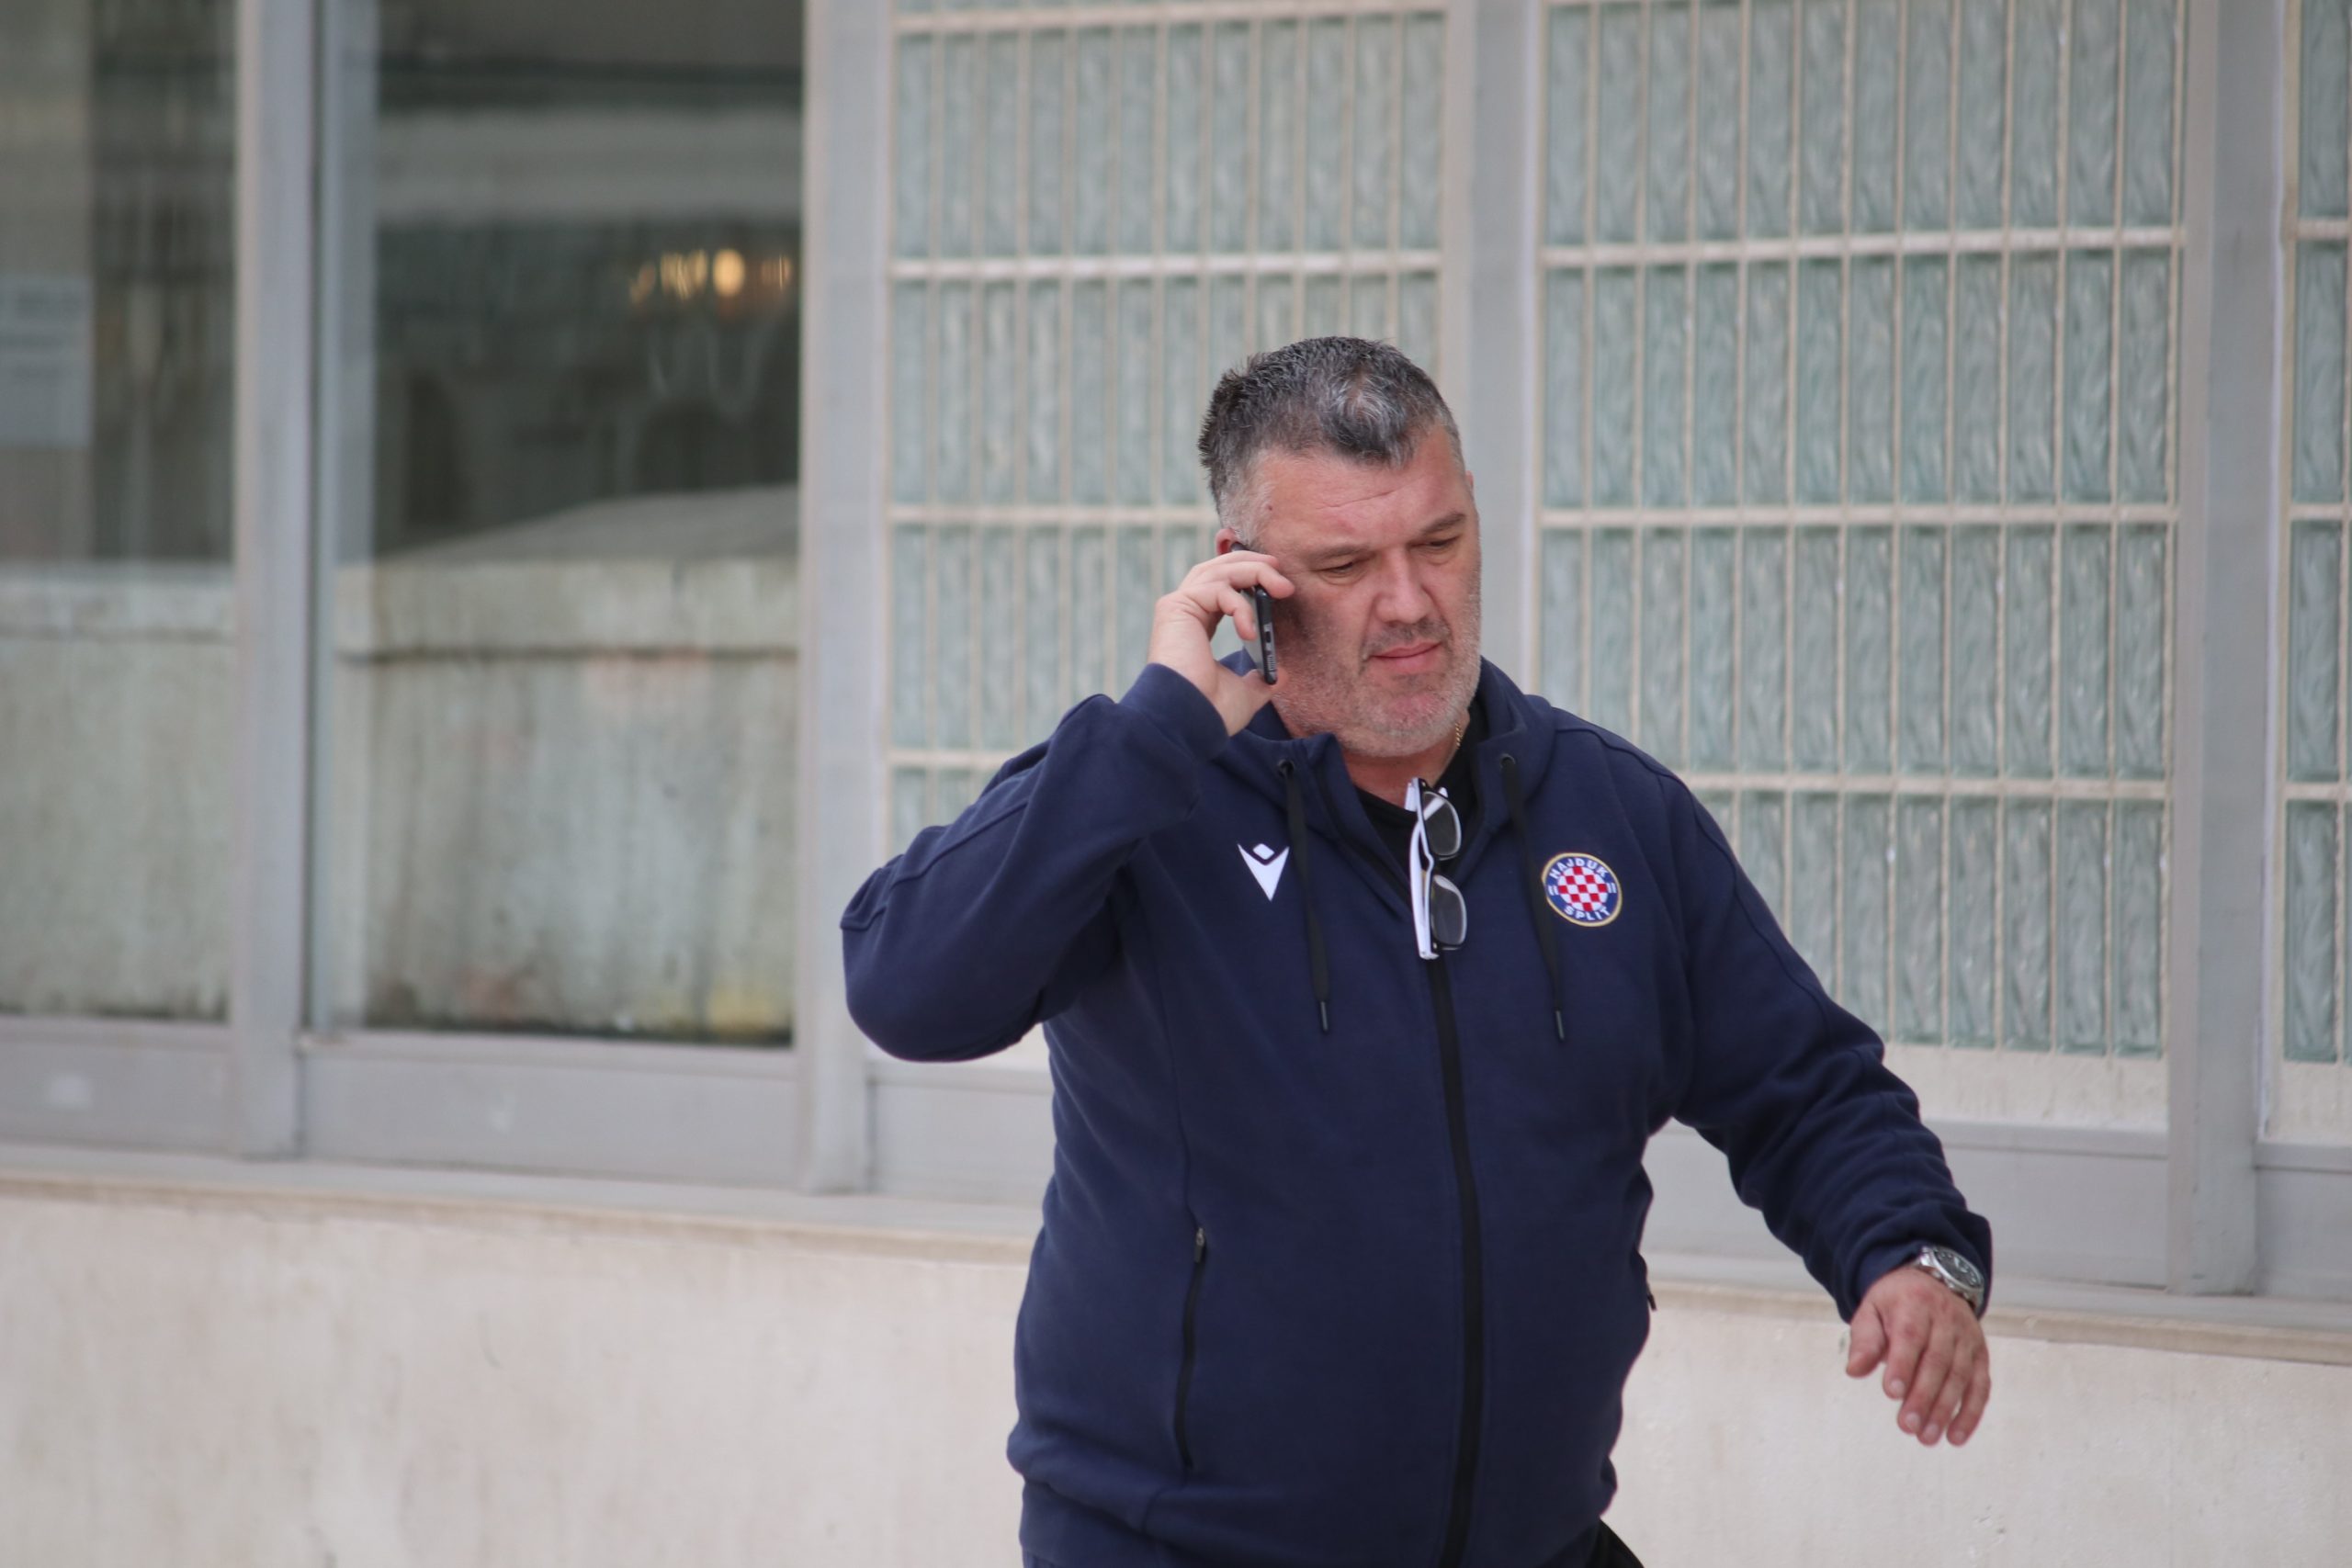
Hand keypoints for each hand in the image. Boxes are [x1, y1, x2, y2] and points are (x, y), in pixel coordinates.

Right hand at [1150, 550, 1294, 734]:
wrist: (1187, 723)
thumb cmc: (1209, 711)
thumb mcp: (1244, 693)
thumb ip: (1260, 680)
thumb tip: (1280, 675)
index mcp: (1196, 626)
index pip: (1221, 585)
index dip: (1248, 576)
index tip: (1277, 583)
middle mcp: (1184, 611)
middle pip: (1219, 568)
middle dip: (1254, 564)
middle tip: (1282, 574)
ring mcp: (1178, 607)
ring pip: (1219, 570)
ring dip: (1255, 572)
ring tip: (1282, 589)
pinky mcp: (1176, 607)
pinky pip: (1217, 589)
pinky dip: (1240, 605)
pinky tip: (1249, 631)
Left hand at [1845, 1264, 1990, 1447]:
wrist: (1933, 1283)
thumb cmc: (1895, 1304)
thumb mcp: (1872, 1310)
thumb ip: (1864, 1340)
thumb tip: (1854, 1370)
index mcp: (1915, 1304)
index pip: (1910, 1336)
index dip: (1903, 1365)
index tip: (1891, 1393)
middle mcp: (1947, 1320)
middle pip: (1937, 1361)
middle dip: (1923, 1397)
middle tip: (1907, 1426)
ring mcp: (1967, 1338)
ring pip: (1960, 1376)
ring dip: (1945, 1410)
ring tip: (1927, 1437)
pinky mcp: (1981, 1355)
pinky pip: (1980, 1386)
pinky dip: (1970, 1413)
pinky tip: (1956, 1437)